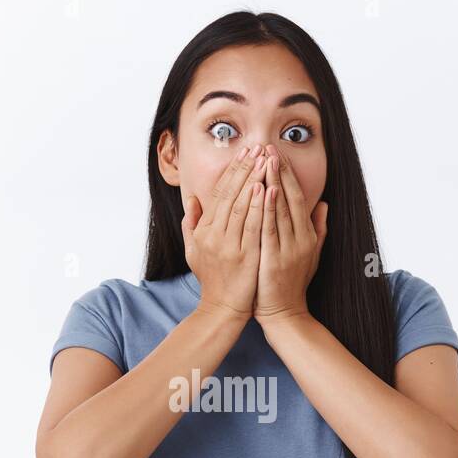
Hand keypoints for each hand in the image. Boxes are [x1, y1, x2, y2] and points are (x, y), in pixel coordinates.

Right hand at [182, 144, 268, 319]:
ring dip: (254, 180)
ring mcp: (228, 246)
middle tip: (257, 147)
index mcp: (204, 230)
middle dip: (245, 169)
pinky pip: (252, 226)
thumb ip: (191, 224)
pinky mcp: (244, 256)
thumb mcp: (194, 251)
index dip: (232, 172)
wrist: (222, 309)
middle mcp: (214, 235)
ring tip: (264, 160)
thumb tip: (191, 200)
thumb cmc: (212, 280)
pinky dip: (258, 206)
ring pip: (241, 206)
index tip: (244, 153)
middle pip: (230, 194)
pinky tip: (265, 189)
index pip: (219, 193)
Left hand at [255, 144, 328, 323]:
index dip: (287, 176)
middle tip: (269, 148)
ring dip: (272, 182)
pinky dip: (268, 208)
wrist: (284, 314)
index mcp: (308, 236)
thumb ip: (318, 229)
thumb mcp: (310, 255)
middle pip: (290, 198)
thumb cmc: (291, 284)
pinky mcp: (275, 259)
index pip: (298, 198)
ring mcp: (290, 249)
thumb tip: (324, 204)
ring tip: (264, 160)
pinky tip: (263, 190)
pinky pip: (270, 229)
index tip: (277, 155)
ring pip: (281, 209)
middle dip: (279, 172)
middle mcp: (301, 239)